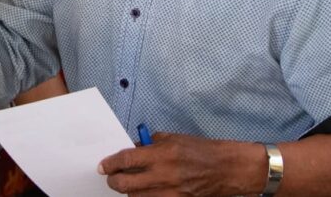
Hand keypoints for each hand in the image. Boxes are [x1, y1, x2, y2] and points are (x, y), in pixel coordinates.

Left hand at [97, 132, 265, 196]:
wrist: (227, 168)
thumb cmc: (201, 150)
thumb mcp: (173, 138)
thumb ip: (150, 144)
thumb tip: (131, 149)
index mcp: (163, 154)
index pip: (127, 160)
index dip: (110, 163)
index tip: (103, 166)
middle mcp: (165, 175)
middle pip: (126, 184)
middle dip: (114, 181)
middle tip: (110, 176)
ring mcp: (172, 192)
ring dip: (128, 191)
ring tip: (128, 183)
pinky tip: (144, 190)